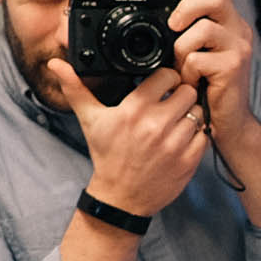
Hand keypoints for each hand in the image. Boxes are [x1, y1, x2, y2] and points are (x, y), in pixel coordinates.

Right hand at [53, 60, 206, 217]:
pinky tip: (183, 137)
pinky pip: (205, 134)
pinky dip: (198, 134)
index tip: (163, 84)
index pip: (167, 75)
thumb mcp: (90, 120)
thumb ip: (75, 88)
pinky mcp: (189, 160)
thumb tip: (55, 64)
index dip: (167, 78)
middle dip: (182, 94)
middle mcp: (157, 124)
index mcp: (134, 110)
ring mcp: (175, 143)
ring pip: (199, 112)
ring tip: (178, 120)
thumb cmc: (107, 155)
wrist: (121, 196)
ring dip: (191, 114)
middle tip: (173, 101)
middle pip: (188, 91)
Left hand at [167, 0, 257, 140]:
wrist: (229, 122)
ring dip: (182, 49)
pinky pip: (197, 59)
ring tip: (183, 67)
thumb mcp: (197, 51)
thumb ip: (188, 30)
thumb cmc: (208, 87)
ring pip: (203, 29)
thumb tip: (160, 11)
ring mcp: (239, 48)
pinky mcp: (233, 67)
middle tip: (174, 26)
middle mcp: (239, 30)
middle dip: (187, 7)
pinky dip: (187, 73)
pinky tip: (192, 83)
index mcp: (229, 22)